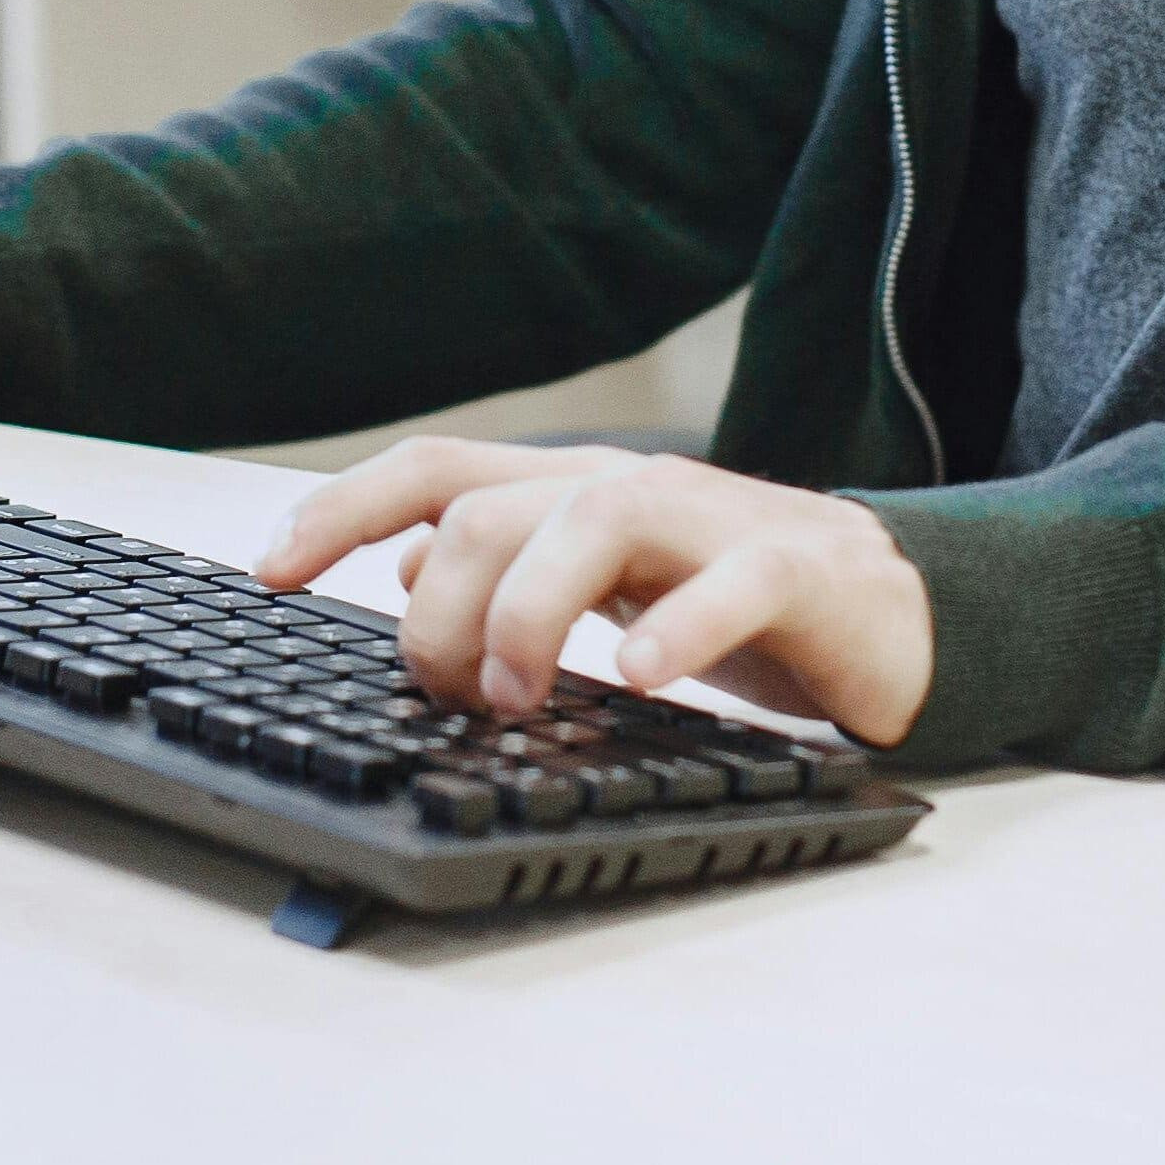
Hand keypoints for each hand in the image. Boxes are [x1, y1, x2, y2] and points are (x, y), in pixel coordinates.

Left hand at [256, 441, 933, 748]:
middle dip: (440, 604)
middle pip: (493, 504)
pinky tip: (639, 678)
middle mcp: (630, 489)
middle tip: (450, 695)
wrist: (893, 608)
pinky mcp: (796, 570)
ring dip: (530, 608)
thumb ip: (508, 565)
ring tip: (513, 690)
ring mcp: (714, 521)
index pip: (434, 469)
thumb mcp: (600, 587)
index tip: (271, 573)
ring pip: (594, 518)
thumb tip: (407, 561)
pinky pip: (732, 583)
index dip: (340, 509)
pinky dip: (678, 628)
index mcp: (572, 495)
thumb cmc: (732, 598)